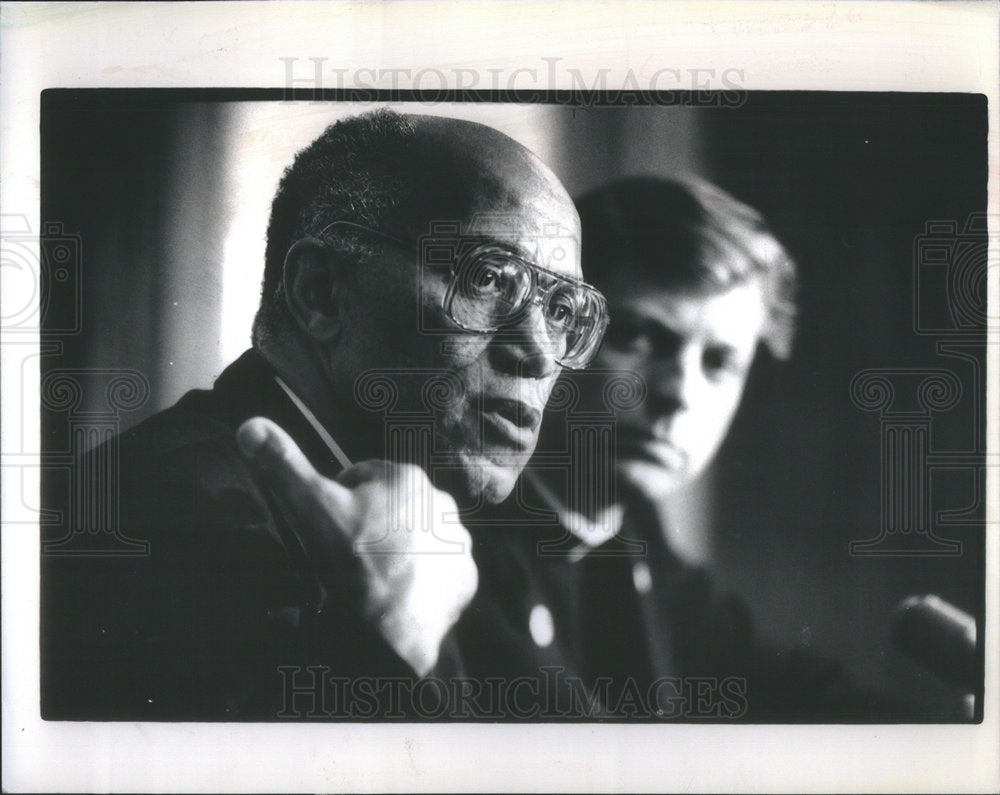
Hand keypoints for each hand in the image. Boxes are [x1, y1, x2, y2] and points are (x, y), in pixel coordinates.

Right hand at [236, 417, 477, 675]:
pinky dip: (423, 581)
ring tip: (373, 577)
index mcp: (407, 477)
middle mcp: (442, 503)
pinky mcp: (466, 578)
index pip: (364, 477)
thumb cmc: (352, 562)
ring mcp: (458, 542)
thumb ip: (282, 464)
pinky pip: (441, 573)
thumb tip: (251, 426)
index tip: (330, 526)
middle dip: (373, 524)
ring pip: (419, 538)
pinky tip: (400, 595)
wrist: (390, 629)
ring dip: (400, 551)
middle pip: (394, 507)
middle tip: (349, 554)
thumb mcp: (311, 508)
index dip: (340, 500)